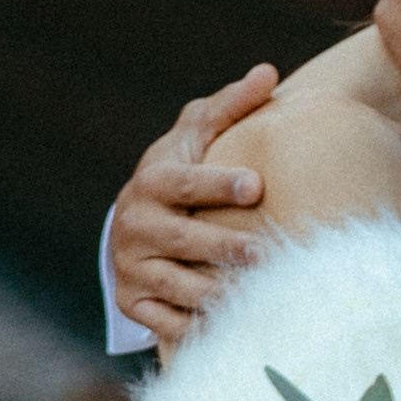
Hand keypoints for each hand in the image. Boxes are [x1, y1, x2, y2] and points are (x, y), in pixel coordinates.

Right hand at [106, 66, 277, 359]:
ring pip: (174, 285)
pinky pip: (165, 321)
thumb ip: (231, 106)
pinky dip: (196, 326)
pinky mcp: (134, 303)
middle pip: (180, 239)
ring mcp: (132, 267)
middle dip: (223, 246)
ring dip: (215, 292)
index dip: (218, 183)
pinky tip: (234, 327)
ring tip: (258, 295)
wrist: (137, 223)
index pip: (184, 182)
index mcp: (152, 181)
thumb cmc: (182, 169)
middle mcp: (135, 225)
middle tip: (265, 252)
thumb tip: (268, 73)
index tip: (257, 185)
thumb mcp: (199, 134)